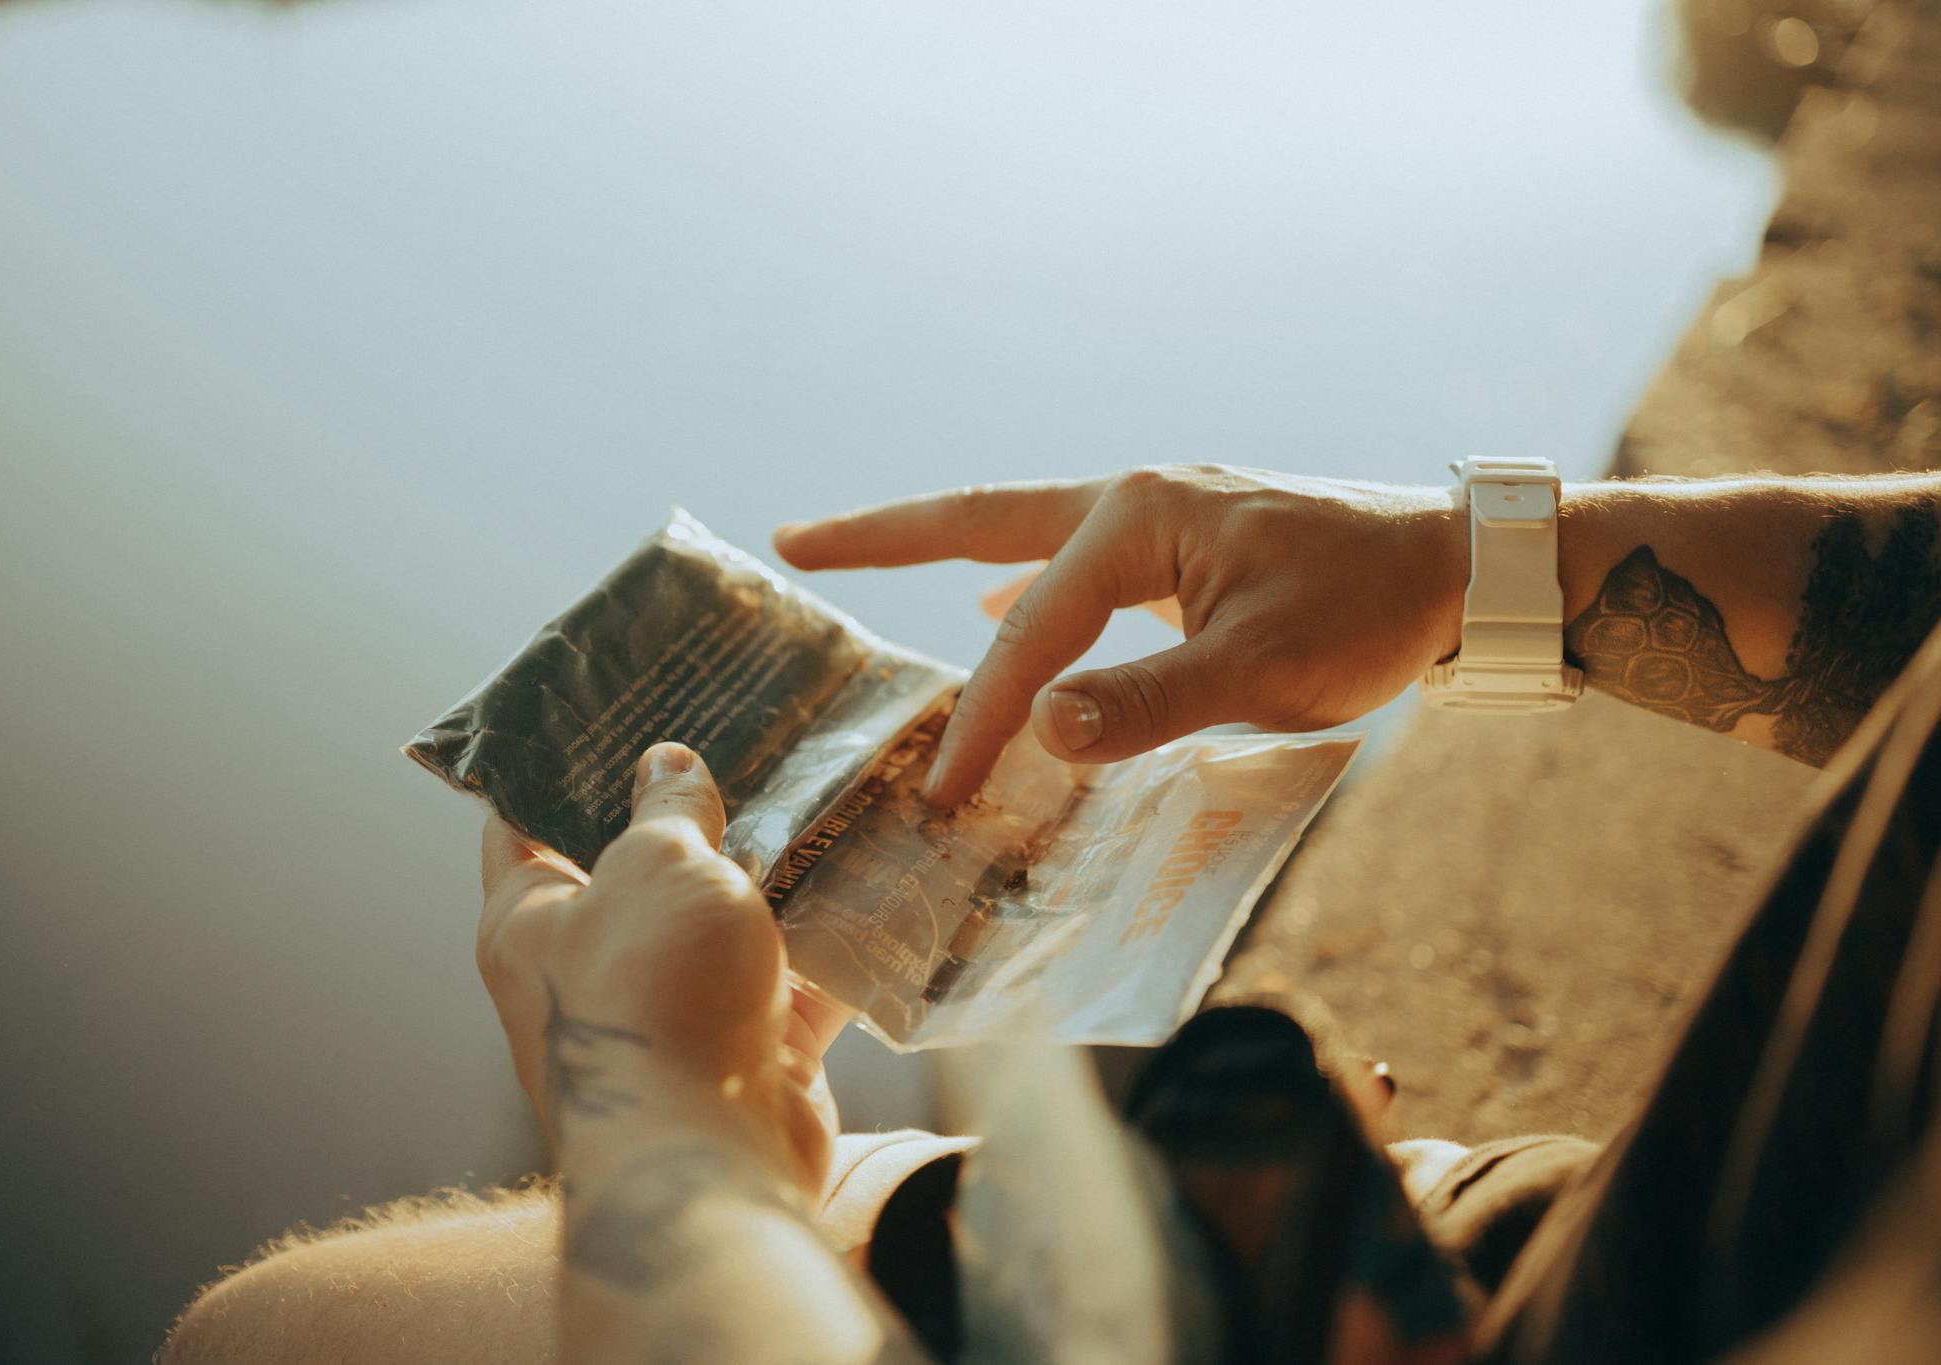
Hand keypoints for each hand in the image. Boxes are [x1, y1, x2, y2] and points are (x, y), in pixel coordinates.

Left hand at [477, 742, 848, 1194]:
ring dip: (775, 872)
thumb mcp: (658, 867)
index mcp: (529, 923)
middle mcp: (593, 971)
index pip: (519, 826)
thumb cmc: (653, 997)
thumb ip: (669, 811)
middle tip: (737, 736)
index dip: (551, 765)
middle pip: (637, 870)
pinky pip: (796, 980)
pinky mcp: (752, 1051)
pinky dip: (834, 943)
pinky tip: (877, 878)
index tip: (593, 711)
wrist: (710, 1153)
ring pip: (726, 924)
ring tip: (823, 787)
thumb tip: (667, 765)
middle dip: (688, 811)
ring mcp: (676, 1015)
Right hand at [776, 464, 1467, 805]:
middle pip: (982, 518)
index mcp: (1140, 515)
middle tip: (795, 539)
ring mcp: (1158, 517)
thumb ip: (1147, 701)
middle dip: (886, 535)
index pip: (1033, 631)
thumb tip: (1039, 730)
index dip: (983, 717)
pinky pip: (1074, 569)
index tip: (945, 793)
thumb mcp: (1263, 670)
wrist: (1460, 569)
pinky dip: (1021, 590)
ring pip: (1023, 538)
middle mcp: (1135, 500)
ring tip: (861, 557)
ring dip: (944, 553)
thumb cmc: (1370, 613)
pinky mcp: (1182, 546)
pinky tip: (1001, 615)